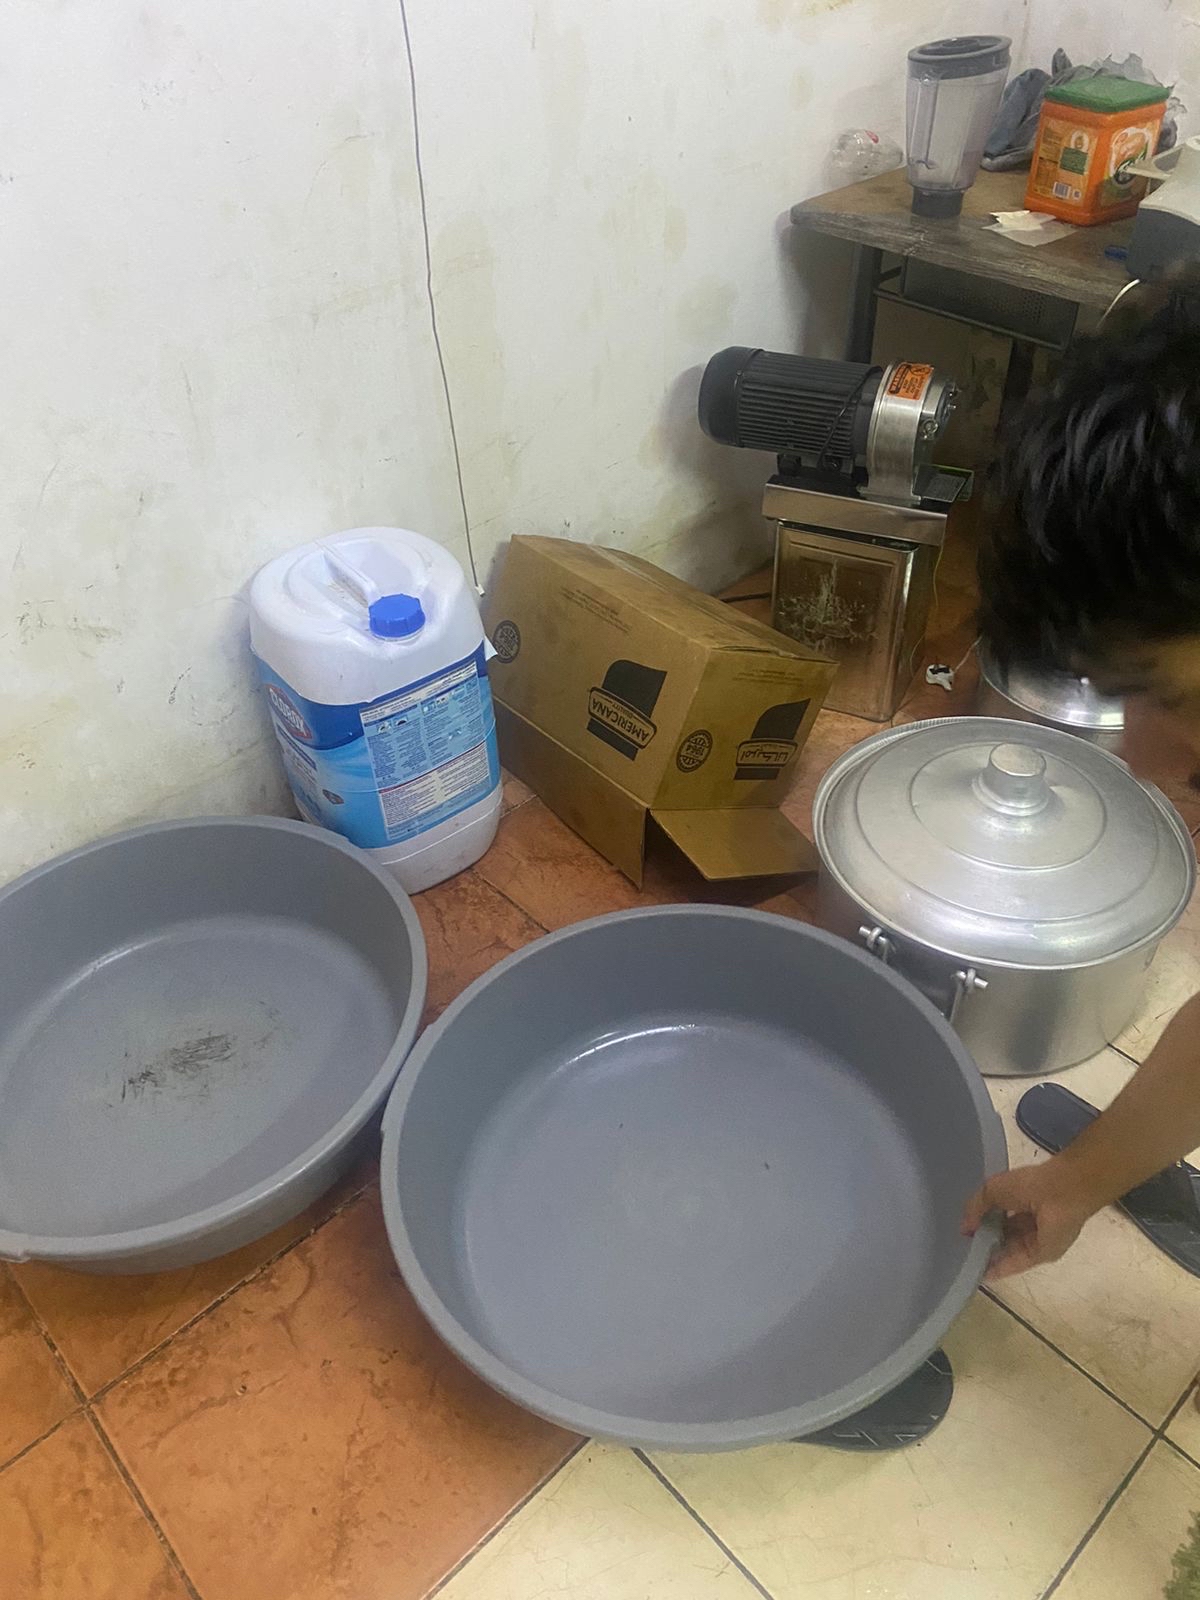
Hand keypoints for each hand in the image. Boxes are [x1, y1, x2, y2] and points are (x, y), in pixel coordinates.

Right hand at [961, 1157, 1101, 1279]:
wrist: (1061, 1195)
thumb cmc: (1028, 1184)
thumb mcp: (991, 1189)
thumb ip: (975, 1207)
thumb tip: (964, 1228)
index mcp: (1018, 1197)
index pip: (996, 1213)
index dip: (980, 1222)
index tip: (964, 1233)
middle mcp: (1027, 1218)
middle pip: (1003, 1234)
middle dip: (985, 1242)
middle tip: (963, 1251)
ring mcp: (1035, 1238)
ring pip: (1008, 1251)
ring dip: (990, 1257)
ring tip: (967, 1265)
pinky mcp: (1041, 1255)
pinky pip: (1017, 1263)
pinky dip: (1000, 1268)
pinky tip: (982, 1274)